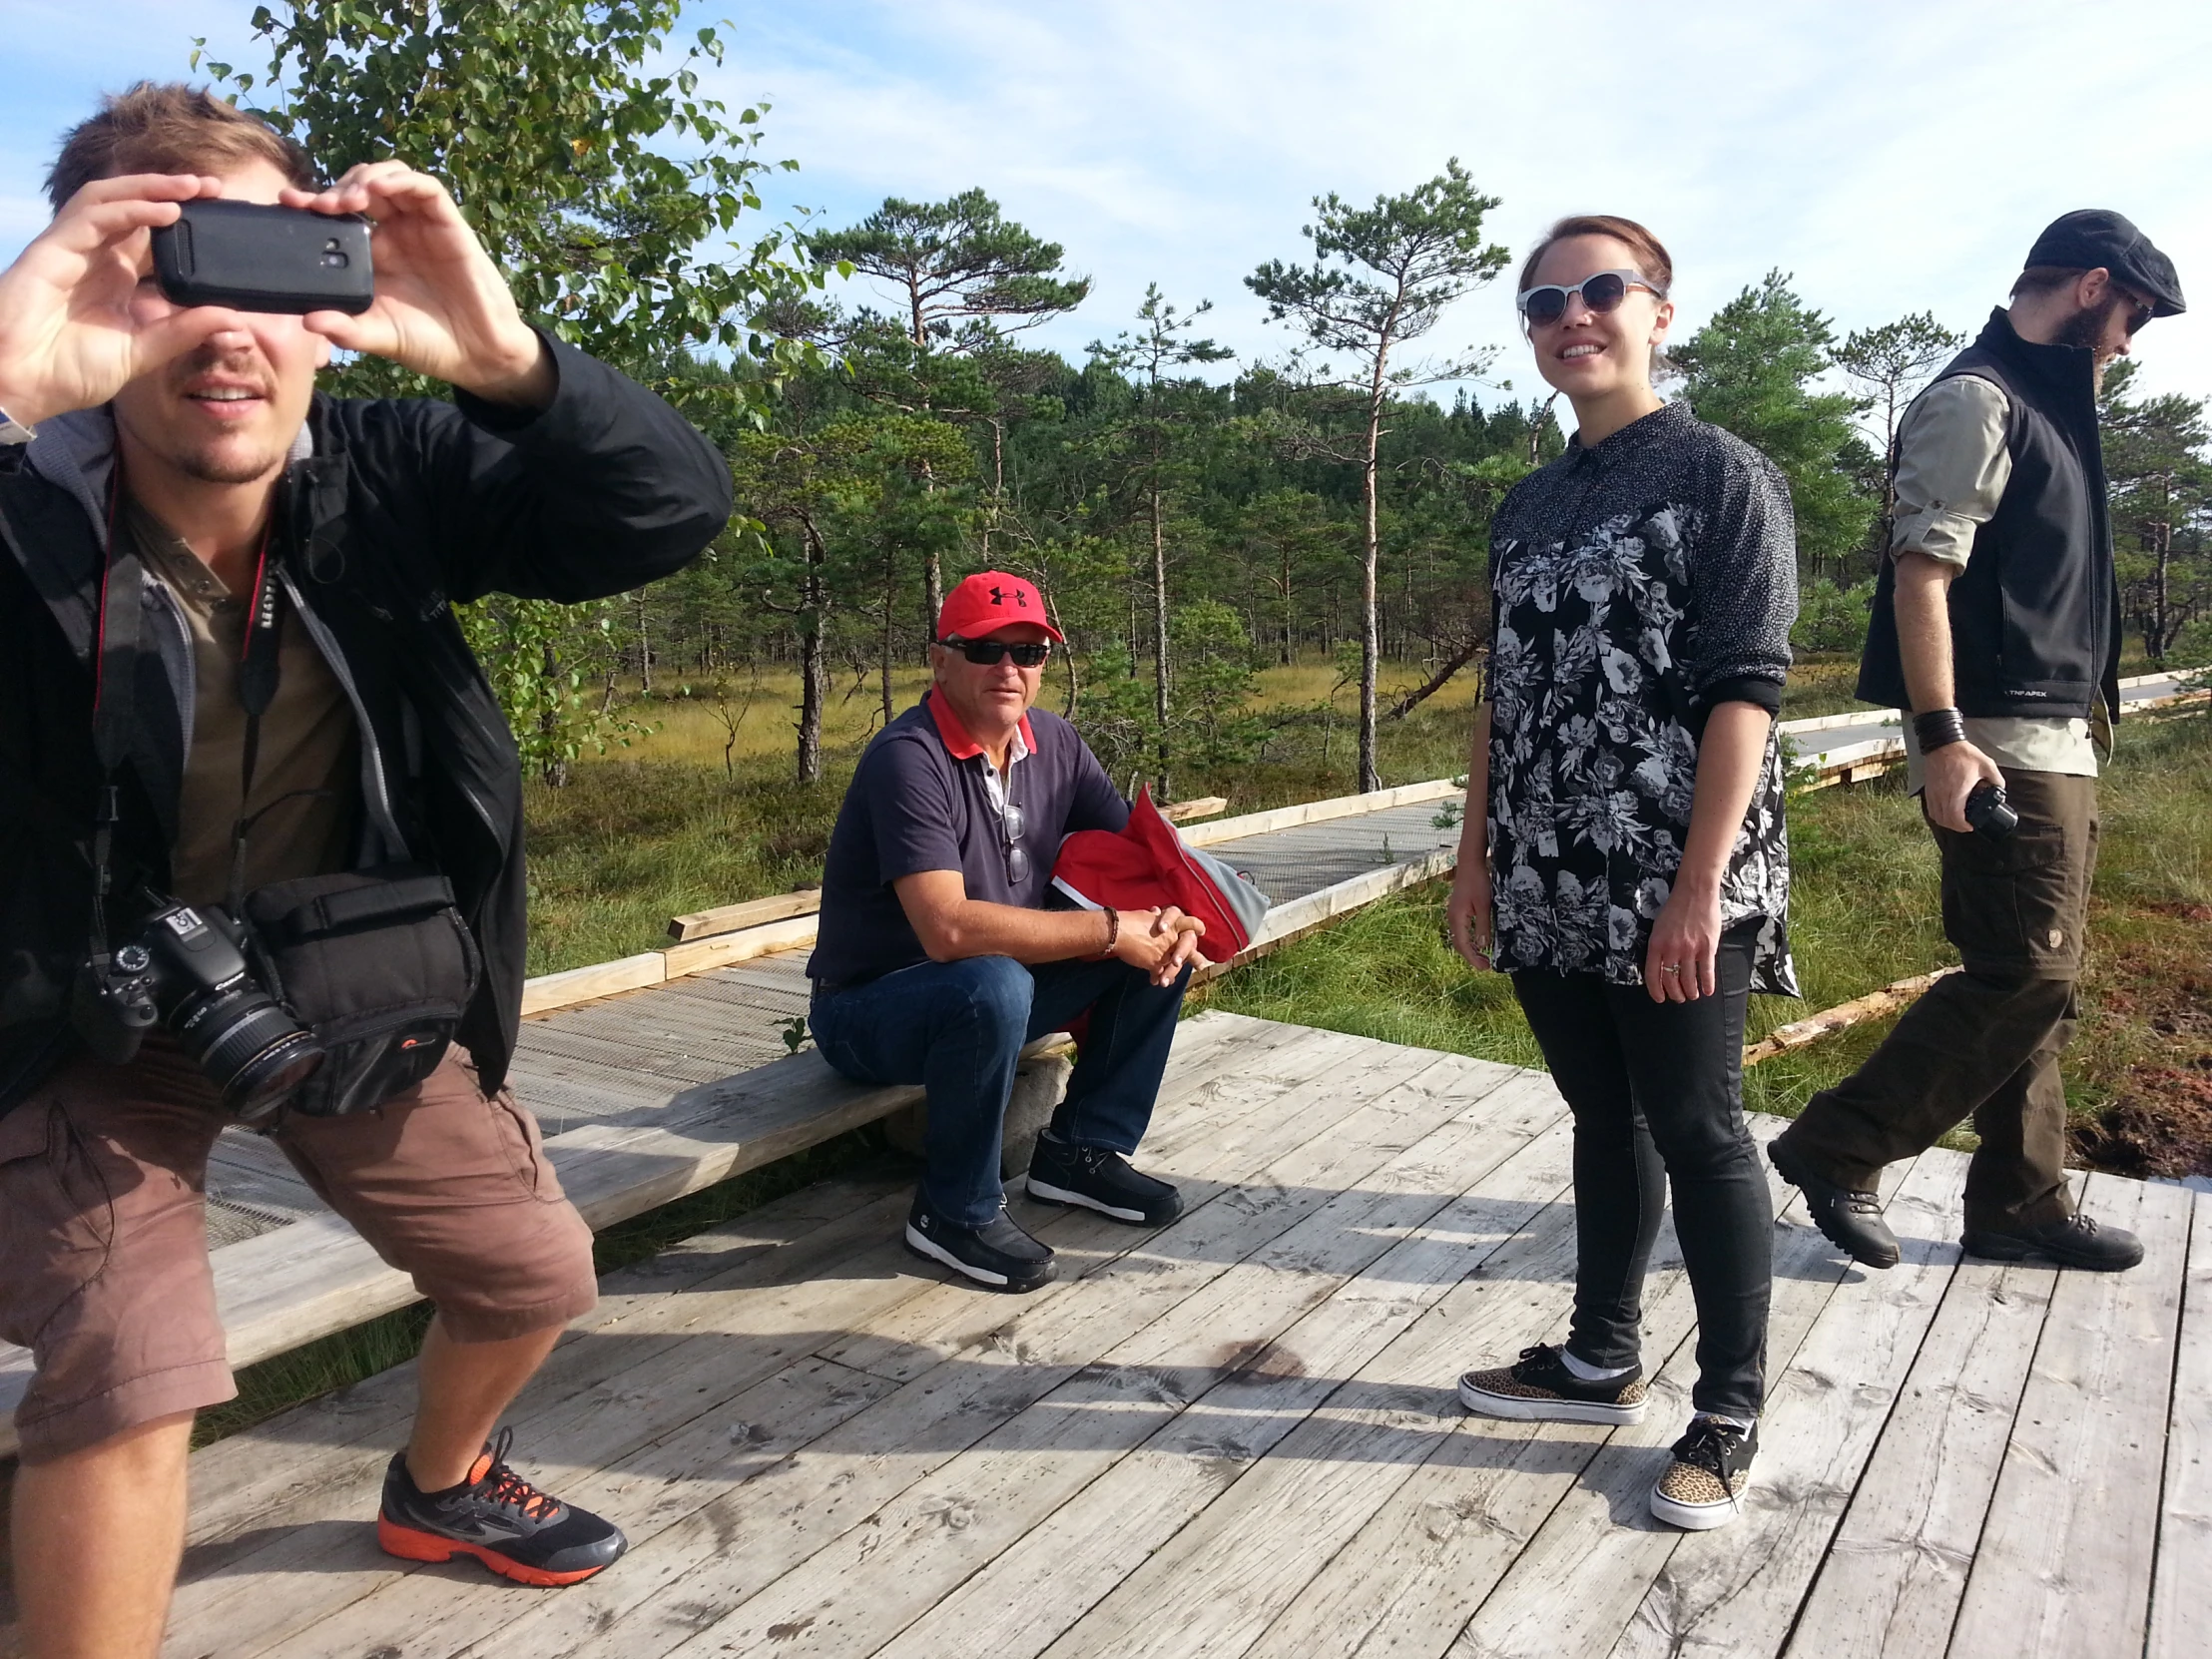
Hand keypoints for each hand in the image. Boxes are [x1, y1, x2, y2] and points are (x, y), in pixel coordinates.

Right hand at [0, 174, 251, 428]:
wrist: (23, 383)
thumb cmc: (72, 370)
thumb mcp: (142, 351)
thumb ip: (184, 332)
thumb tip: (233, 319)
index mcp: (117, 278)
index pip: (154, 238)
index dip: (184, 223)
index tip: (222, 217)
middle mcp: (96, 257)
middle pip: (135, 209)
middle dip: (173, 192)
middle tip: (214, 186)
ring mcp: (74, 249)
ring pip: (112, 200)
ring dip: (151, 188)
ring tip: (191, 187)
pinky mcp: (53, 248)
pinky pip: (93, 216)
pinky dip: (129, 209)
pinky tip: (163, 211)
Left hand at [280, 163, 551, 406]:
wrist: (478, 354)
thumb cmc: (429, 344)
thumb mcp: (379, 336)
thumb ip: (345, 328)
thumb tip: (308, 320)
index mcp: (373, 254)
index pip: (338, 215)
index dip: (312, 202)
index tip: (288, 201)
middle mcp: (395, 233)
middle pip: (361, 187)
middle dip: (338, 187)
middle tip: (322, 205)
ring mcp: (421, 225)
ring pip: (391, 177)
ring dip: (367, 178)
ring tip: (351, 198)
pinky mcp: (448, 223)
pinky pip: (425, 187)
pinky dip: (403, 179)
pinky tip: (384, 188)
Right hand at [1111, 906, 1205, 986]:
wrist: (1118, 932)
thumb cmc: (1130, 921)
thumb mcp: (1147, 916)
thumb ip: (1155, 918)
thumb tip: (1157, 913)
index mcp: (1173, 923)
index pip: (1190, 923)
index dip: (1196, 927)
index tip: (1201, 931)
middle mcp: (1173, 938)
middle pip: (1187, 948)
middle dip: (1194, 957)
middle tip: (1201, 964)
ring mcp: (1165, 952)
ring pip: (1174, 965)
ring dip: (1173, 973)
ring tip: (1170, 980)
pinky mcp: (1155, 964)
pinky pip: (1160, 973)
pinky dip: (1157, 977)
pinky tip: (1155, 981)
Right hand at [1446, 862, 1492, 970]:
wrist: (1470, 864)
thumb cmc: (1478, 882)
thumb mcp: (1484, 905)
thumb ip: (1483, 926)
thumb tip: (1483, 946)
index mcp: (1457, 918)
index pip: (1463, 945)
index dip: (1474, 959)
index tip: (1485, 968)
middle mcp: (1452, 918)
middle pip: (1459, 944)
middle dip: (1472, 957)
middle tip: (1486, 966)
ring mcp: (1454, 914)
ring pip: (1460, 938)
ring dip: (1470, 949)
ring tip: (1483, 957)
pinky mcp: (1458, 910)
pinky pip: (1461, 930)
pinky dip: (1469, 940)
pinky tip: (1478, 941)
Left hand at [1644, 880, 1721, 1003]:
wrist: (1695, 891)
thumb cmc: (1675, 907)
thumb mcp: (1658, 927)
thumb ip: (1659, 946)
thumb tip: (1661, 966)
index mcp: (1656, 944)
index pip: (1652, 974)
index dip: (1655, 990)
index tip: (1660, 998)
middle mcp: (1671, 949)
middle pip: (1671, 980)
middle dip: (1675, 994)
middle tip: (1679, 998)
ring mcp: (1690, 949)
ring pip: (1688, 979)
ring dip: (1691, 992)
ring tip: (1693, 996)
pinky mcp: (1708, 947)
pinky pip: (1707, 971)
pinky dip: (1707, 984)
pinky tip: (1707, 991)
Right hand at [1922, 740, 2003, 833]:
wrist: (1943, 744)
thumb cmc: (1962, 754)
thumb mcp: (1987, 765)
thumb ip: (1997, 779)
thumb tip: (2001, 790)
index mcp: (1958, 791)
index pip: (1956, 818)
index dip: (1963, 826)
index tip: (1971, 826)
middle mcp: (1943, 794)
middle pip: (1945, 820)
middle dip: (1956, 827)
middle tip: (1965, 825)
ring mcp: (1934, 792)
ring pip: (1936, 816)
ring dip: (1945, 822)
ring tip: (1955, 820)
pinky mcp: (1929, 789)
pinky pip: (1930, 808)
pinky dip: (1937, 814)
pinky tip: (1945, 811)